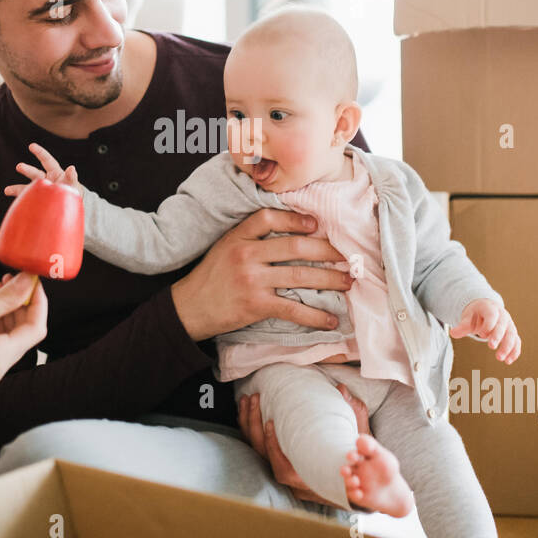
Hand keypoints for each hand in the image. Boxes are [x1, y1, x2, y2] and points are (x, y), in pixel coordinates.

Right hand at [4, 142, 80, 197]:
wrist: (70, 206)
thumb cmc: (73, 192)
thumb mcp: (73, 184)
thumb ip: (72, 177)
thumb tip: (71, 168)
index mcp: (55, 172)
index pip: (47, 160)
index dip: (40, 153)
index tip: (31, 146)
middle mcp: (45, 179)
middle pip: (35, 173)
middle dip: (27, 170)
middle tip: (19, 167)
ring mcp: (40, 190)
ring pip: (27, 187)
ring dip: (17, 189)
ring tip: (7, 190)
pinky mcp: (36, 200)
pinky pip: (27, 199)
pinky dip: (20, 200)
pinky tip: (15, 203)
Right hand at [170, 208, 354, 341]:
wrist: (189, 308)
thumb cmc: (211, 277)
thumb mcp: (225, 247)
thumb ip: (250, 237)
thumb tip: (290, 232)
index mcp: (238, 236)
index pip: (269, 218)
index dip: (295, 219)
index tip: (316, 225)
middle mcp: (246, 254)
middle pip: (295, 247)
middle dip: (326, 251)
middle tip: (347, 256)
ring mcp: (252, 280)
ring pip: (300, 276)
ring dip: (329, 280)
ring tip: (348, 282)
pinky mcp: (256, 305)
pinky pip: (293, 308)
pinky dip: (315, 315)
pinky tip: (331, 319)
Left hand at [237, 384, 369, 505]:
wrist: (357, 478)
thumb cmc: (358, 459)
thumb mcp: (360, 439)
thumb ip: (354, 414)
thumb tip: (340, 389)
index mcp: (311, 479)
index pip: (283, 469)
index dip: (272, 447)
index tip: (270, 421)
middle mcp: (294, 481)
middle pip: (263, 457)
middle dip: (254, 426)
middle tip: (255, 398)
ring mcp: (285, 473)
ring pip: (257, 452)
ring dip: (248, 424)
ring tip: (248, 399)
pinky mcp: (280, 463)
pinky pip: (258, 449)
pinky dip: (251, 430)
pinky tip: (247, 410)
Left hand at [450, 298, 520, 363]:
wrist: (487, 309)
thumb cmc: (476, 314)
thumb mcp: (468, 317)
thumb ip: (462, 326)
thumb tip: (453, 333)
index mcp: (490, 309)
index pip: (492, 315)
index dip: (489, 324)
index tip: (482, 334)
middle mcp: (502, 316)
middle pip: (503, 326)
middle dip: (498, 337)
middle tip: (491, 347)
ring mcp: (509, 324)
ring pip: (512, 335)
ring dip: (508, 347)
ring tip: (500, 358)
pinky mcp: (512, 333)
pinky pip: (517, 342)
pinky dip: (514, 351)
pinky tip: (509, 361)